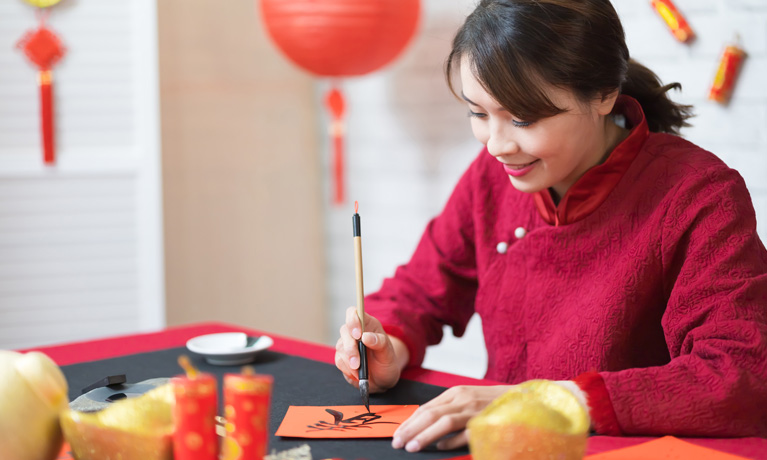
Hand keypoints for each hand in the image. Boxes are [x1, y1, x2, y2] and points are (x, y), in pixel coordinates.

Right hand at [334, 306, 405, 392]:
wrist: (381, 378)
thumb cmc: (386, 361)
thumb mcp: (388, 353)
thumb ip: (380, 342)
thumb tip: (366, 337)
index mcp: (367, 324)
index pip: (354, 312)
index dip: (352, 320)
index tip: (358, 334)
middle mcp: (355, 332)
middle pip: (344, 330)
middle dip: (350, 348)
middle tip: (357, 362)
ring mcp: (346, 344)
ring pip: (340, 348)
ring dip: (349, 361)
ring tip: (359, 370)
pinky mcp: (342, 357)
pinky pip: (339, 361)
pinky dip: (347, 369)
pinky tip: (357, 374)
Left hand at [391, 385, 511, 451]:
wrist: (521, 398)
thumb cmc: (490, 402)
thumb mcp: (465, 399)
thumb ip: (446, 408)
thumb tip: (422, 423)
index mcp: (455, 393)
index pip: (426, 408)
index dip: (409, 422)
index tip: (397, 434)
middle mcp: (463, 399)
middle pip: (431, 414)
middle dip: (411, 429)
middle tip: (397, 442)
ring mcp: (475, 410)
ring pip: (444, 421)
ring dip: (425, 435)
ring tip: (412, 446)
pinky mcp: (487, 422)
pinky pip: (466, 432)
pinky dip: (451, 440)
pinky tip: (440, 447)